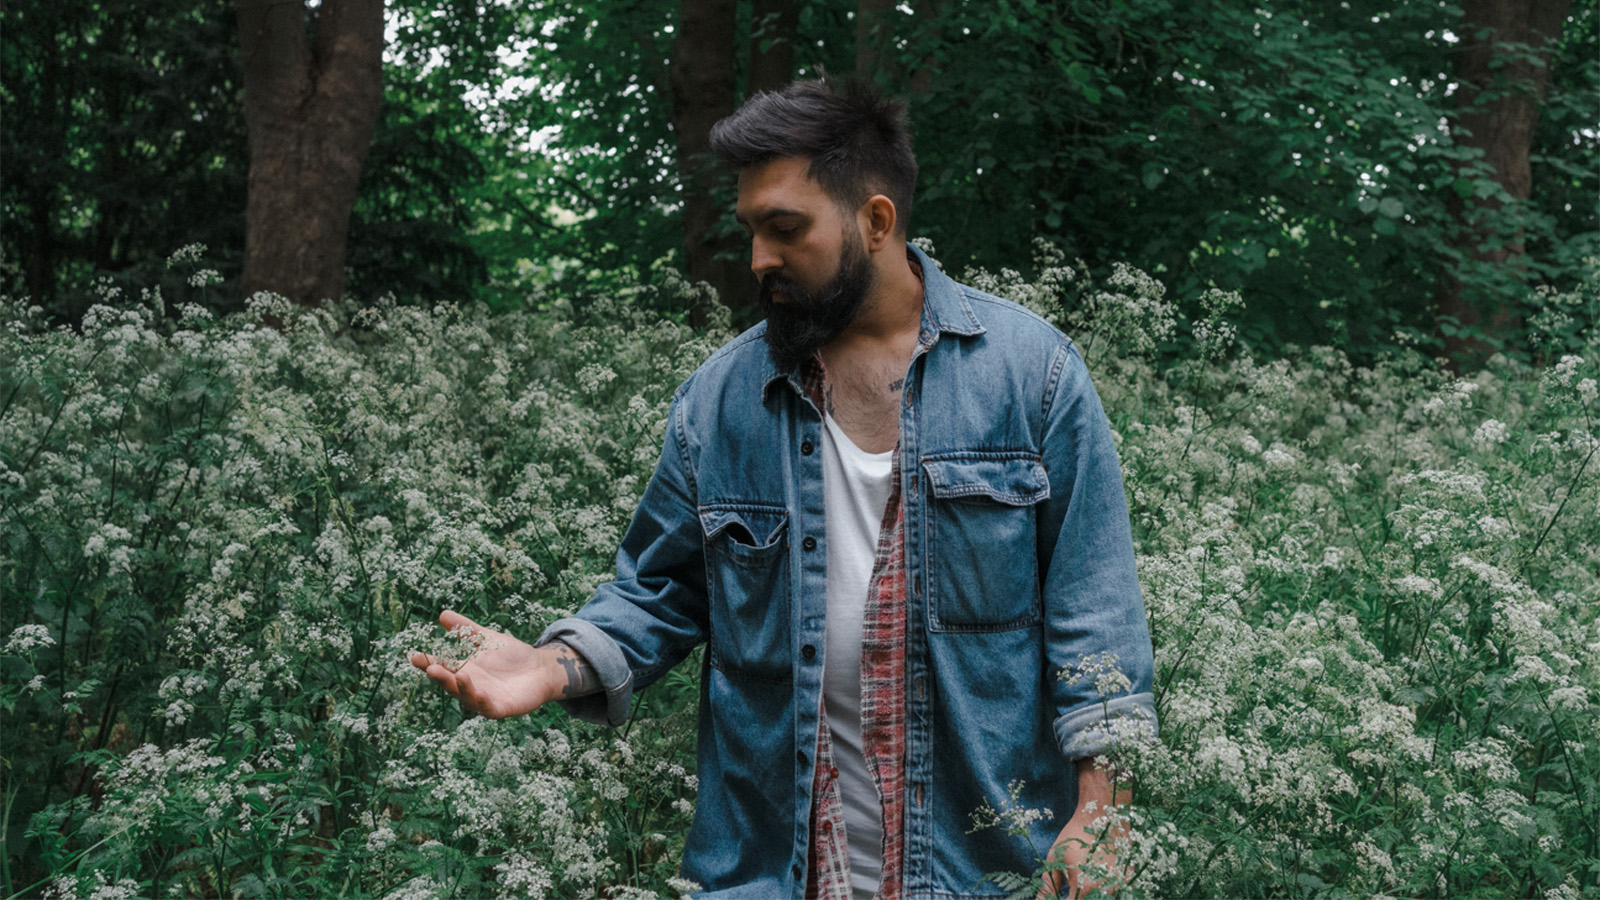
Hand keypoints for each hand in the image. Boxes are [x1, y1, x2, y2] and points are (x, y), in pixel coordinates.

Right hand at [409, 610, 576, 717]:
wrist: (542, 668)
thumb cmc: (512, 655)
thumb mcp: (487, 638)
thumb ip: (466, 629)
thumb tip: (443, 614)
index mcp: (465, 669)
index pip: (442, 666)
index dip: (427, 663)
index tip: (413, 656)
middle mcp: (471, 686)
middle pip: (450, 684)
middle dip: (441, 677)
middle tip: (431, 667)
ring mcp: (484, 698)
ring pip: (467, 697)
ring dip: (461, 688)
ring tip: (458, 674)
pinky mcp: (501, 708)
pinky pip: (488, 708)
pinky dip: (483, 701)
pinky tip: (481, 692)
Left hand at [1037, 761, 1129, 898]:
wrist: (1103, 815)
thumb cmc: (1075, 835)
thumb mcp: (1055, 858)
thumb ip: (1049, 884)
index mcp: (1084, 887)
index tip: (1060, 896)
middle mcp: (1105, 890)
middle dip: (1077, 898)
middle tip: (1071, 890)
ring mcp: (1119, 886)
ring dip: (1090, 896)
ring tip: (1082, 883)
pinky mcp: (1128, 881)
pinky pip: (1116, 894)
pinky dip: (1103, 893)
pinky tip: (1095, 882)